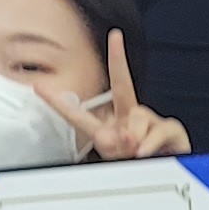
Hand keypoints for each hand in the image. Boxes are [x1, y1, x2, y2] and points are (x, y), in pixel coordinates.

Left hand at [37, 30, 189, 162]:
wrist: (162, 171)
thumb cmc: (134, 164)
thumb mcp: (116, 158)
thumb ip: (112, 146)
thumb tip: (123, 135)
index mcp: (107, 125)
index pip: (78, 113)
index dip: (57, 102)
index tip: (39, 87)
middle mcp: (127, 116)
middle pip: (122, 84)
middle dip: (118, 59)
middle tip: (115, 38)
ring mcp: (149, 120)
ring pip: (138, 117)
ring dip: (135, 139)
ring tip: (136, 153)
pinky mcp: (169, 128)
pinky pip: (156, 130)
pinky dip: (149, 144)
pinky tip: (144, 152)